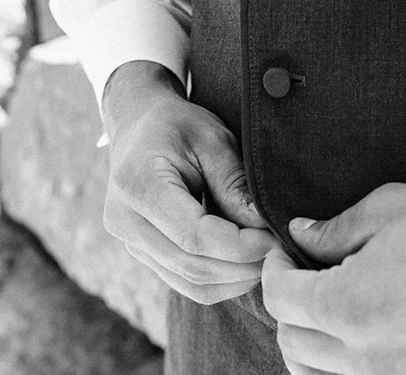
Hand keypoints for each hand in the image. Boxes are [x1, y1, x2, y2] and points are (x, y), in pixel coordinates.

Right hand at [102, 61, 276, 304]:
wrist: (137, 123)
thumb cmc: (177, 124)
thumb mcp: (211, 138)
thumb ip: (234, 182)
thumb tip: (263, 226)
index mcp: (138, 184)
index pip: (194, 236)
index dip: (240, 246)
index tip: (275, 239)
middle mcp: (125, 220)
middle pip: (192, 265)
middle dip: (243, 266)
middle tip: (280, 251)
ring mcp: (129, 241)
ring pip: (189, 282)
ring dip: (235, 279)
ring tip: (267, 256)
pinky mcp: (141, 252)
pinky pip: (184, 280)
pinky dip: (220, 279)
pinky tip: (245, 260)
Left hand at [262, 183, 405, 373]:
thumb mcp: (392, 211)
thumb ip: (335, 229)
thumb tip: (298, 233)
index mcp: (351, 307)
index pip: (279, 298)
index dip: (271, 268)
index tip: (282, 250)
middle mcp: (367, 358)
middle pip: (291, 340)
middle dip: (285, 301)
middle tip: (300, 271)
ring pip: (314, 374)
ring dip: (306, 338)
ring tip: (322, 302)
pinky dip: (337, 364)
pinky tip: (355, 331)